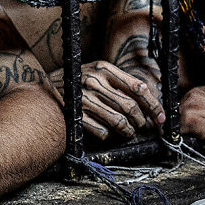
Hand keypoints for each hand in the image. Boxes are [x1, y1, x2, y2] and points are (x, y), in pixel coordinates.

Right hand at [50, 60, 164, 139]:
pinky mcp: (75, 114)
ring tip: (128, 132)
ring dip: (128, 131)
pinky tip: (107, 133)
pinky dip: (109, 135)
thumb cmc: (76, 82)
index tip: (161, 117)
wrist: (44, 89)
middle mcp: (94, 81)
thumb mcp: (96, 73)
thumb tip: (150, 99)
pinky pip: (102, 131)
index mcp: (103, 68)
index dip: (154, 105)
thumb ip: (119, 82)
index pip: (138, 88)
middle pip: (130, 107)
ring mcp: (83, 98)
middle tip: (142, 126)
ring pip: (119, 122)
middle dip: (141, 121)